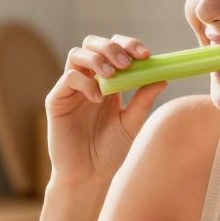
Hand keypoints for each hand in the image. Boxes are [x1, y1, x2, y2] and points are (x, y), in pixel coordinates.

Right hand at [44, 34, 167, 188]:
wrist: (89, 176)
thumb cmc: (110, 152)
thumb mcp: (132, 124)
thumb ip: (143, 100)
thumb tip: (162, 76)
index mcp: (108, 82)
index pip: (115, 49)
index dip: (129, 45)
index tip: (146, 55)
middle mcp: (88, 80)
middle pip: (93, 44)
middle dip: (111, 47)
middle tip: (127, 62)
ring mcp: (71, 89)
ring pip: (77, 54)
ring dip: (97, 58)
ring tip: (112, 74)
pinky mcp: (57, 100)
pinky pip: (68, 78)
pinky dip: (85, 82)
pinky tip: (98, 99)